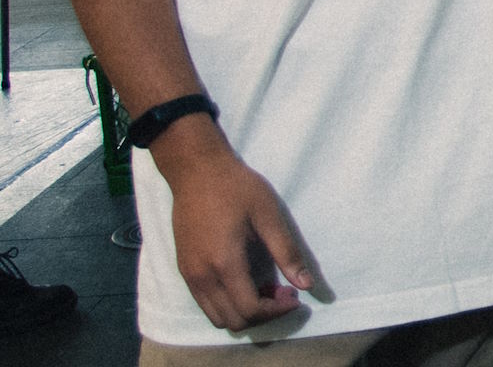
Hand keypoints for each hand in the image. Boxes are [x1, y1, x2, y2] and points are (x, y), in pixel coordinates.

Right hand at [155, 123, 321, 331]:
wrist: (195, 171)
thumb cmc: (236, 188)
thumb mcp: (268, 215)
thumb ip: (287, 252)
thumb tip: (307, 285)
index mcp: (224, 263)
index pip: (251, 310)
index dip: (277, 311)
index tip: (295, 296)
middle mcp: (202, 277)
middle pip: (234, 321)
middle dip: (263, 315)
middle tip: (283, 292)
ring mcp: (189, 276)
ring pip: (217, 317)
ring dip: (244, 313)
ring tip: (265, 288)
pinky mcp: (184, 270)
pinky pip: (205, 304)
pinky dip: (227, 304)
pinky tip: (245, 282)